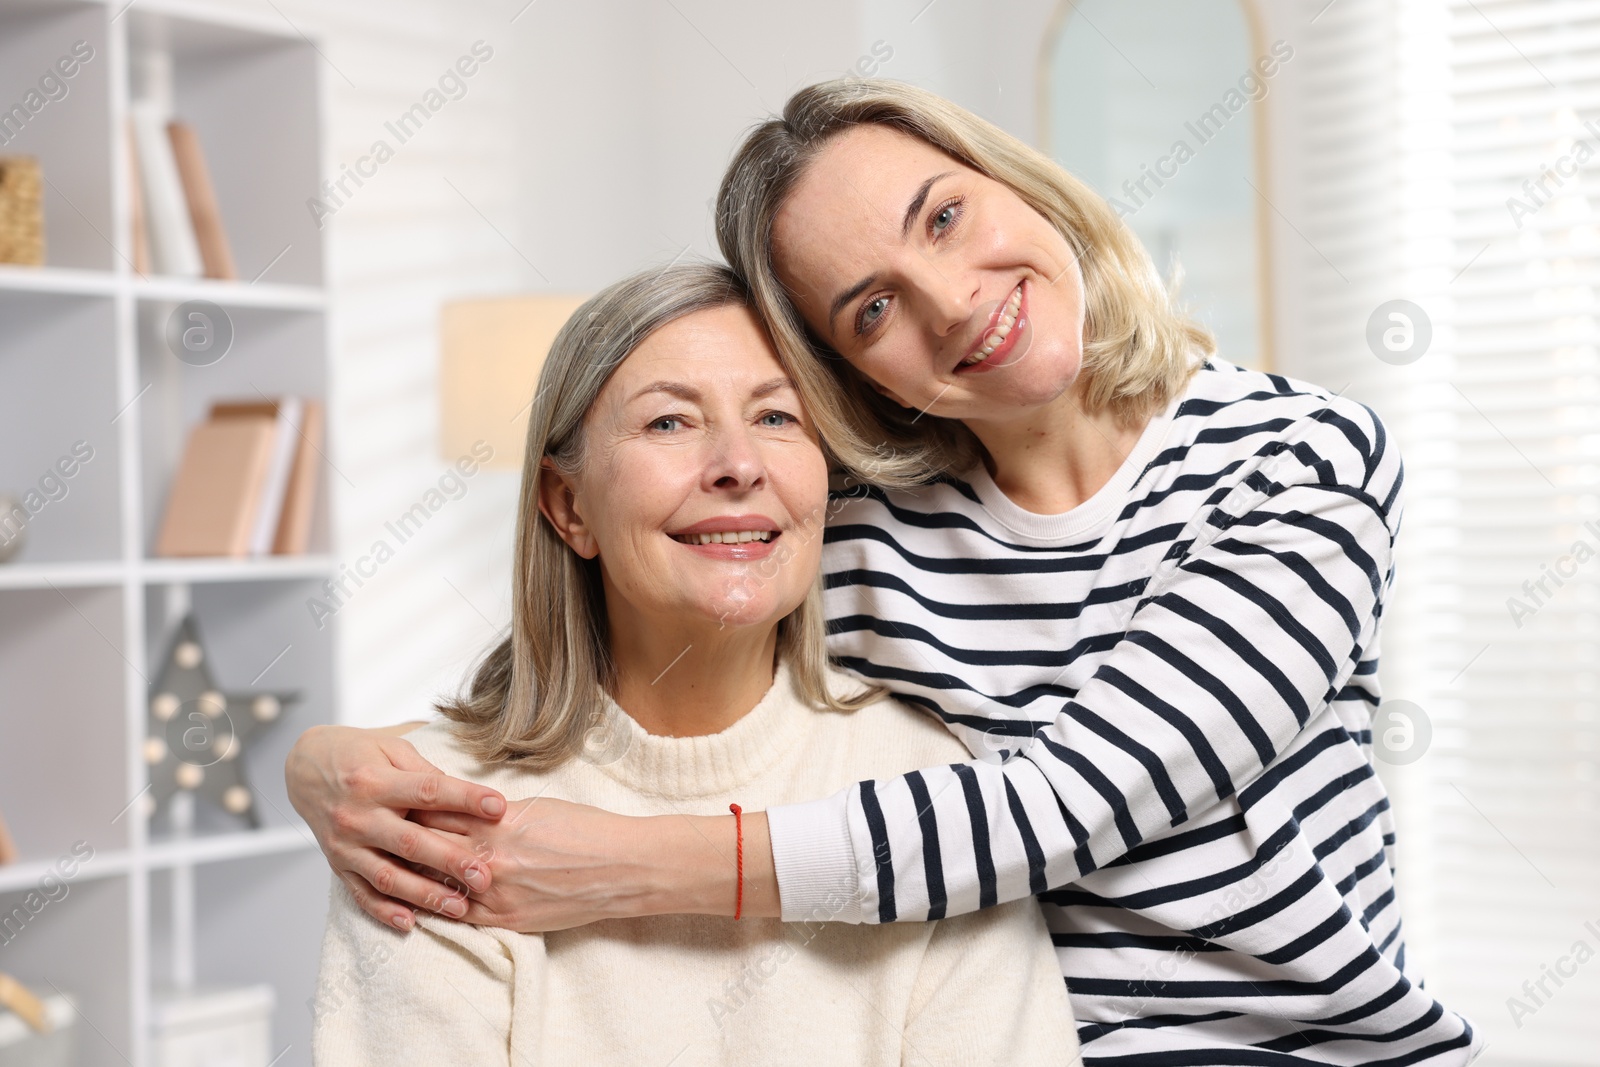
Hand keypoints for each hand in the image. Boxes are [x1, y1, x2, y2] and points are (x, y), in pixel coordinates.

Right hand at [285, 724, 507, 929]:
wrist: (304, 766)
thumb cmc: (358, 754)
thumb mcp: (392, 748)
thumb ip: (426, 772)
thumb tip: (465, 795)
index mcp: (376, 781)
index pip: (427, 791)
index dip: (465, 798)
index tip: (498, 807)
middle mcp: (358, 815)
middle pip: (409, 842)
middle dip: (450, 860)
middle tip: (484, 876)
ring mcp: (346, 845)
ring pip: (387, 876)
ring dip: (424, 894)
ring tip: (460, 907)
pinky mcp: (338, 864)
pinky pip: (361, 894)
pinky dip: (384, 911)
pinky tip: (410, 923)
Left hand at [413, 798, 663, 930]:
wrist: (622, 868)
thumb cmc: (587, 830)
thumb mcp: (538, 808)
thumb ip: (497, 813)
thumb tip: (468, 812)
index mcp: (498, 823)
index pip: (437, 812)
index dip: (412, 808)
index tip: (394, 803)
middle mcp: (490, 858)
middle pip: (429, 847)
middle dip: (403, 839)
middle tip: (379, 831)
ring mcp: (496, 893)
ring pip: (437, 885)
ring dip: (412, 877)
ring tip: (390, 867)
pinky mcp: (506, 920)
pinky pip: (459, 916)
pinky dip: (436, 907)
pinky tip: (419, 903)